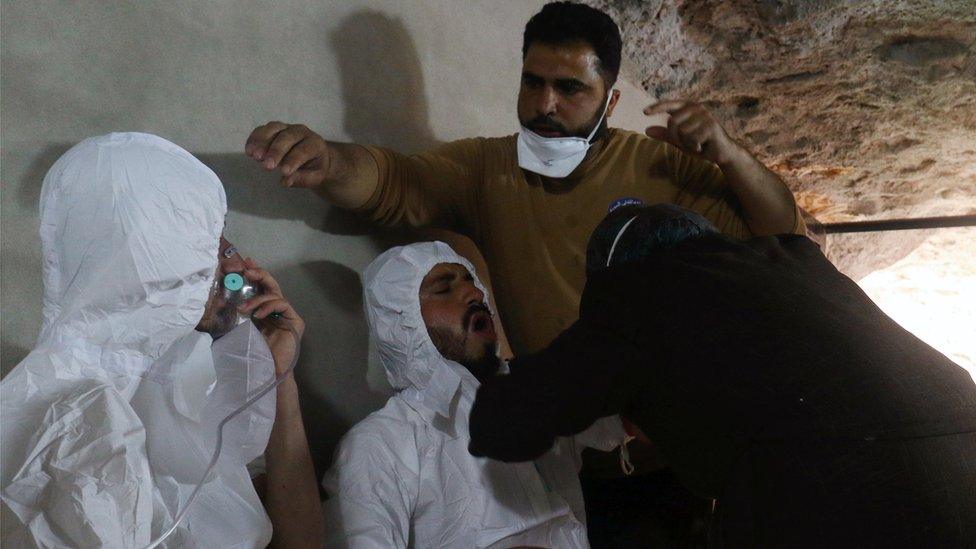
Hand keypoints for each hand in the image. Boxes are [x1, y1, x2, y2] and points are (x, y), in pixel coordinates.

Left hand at [237, 258, 304, 374]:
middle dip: (259, 274)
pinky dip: (269, 306)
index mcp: (266, 311)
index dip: (255, 273)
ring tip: (243, 308)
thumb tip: (223, 298)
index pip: (262, 288)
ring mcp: (289, 316)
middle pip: (272, 285)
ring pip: (275, 294)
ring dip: (257, 298)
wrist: (267, 372)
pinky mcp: (295, 322)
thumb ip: (240, 314)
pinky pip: (283, 304)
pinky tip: (258, 315)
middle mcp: (279, 311)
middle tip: (247, 269)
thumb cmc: (254, 354)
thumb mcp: (242, 328)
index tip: (244, 262)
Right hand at [245, 122, 332, 189]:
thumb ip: (303, 179)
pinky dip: (254, 138)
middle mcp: (300, 131)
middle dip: (276, 151)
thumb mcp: (315, 177)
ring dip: (262, 142)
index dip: (293, 160)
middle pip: (287, 137)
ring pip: (273, 129)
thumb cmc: (314, 168)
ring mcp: (286, 127)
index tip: (284, 172)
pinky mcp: (273, 128)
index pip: (303, 150)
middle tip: (267, 166)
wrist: (312, 156)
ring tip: (254, 157)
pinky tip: (248, 151)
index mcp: (314, 143)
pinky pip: (262, 129)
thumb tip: (286, 181)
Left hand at [643, 100, 737, 165]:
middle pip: (672, 122)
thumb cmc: (700, 144)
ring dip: (686, 143)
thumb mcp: (679, 140)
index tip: (644, 112)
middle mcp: (697, 108)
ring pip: (682, 132)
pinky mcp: (711, 126)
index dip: (657, 108)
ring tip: (697, 144)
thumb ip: (665, 134)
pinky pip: (692, 139)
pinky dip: (694, 147)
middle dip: (675, 137)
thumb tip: (646, 130)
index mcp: (689, 108)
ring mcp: (705, 116)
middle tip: (686, 143)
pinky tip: (703, 146)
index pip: (670, 105)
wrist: (721, 153)